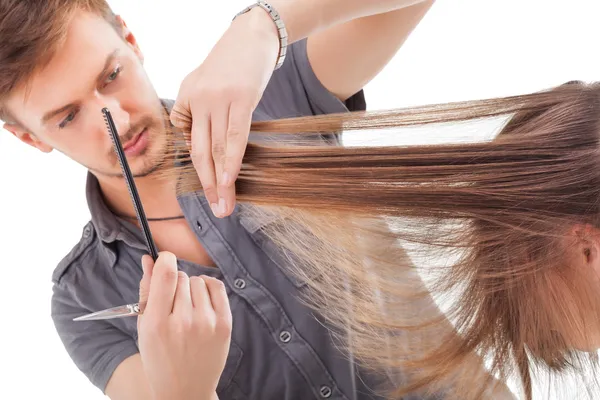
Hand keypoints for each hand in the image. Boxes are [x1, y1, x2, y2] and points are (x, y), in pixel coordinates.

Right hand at [137, 252, 231, 399]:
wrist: (186, 389)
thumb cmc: (160, 359)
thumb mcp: (144, 328)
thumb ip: (146, 291)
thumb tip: (148, 259)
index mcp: (158, 324)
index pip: (166, 275)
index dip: (165, 260)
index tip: (164, 260)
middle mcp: (184, 322)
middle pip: (181, 278)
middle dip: (175, 282)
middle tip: (172, 301)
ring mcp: (207, 323)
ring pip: (198, 281)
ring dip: (191, 288)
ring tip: (186, 307)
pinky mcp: (225, 324)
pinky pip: (217, 287)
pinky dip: (208, 287)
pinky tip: (201, 299)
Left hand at [170, 8, 279, 217]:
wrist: (252, 35)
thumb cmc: (232, 63)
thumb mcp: (206, 85)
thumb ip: (202, 113)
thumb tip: (209, 146)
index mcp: (186, 99)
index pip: (190, 142)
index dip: (203, 171)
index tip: (214, 193)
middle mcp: (197, 100)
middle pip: (200, 152)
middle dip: (207, 186)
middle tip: (217, 211)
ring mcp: (217, 99)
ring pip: (216, 149)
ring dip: (220, 182)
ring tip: (225, 206)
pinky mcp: (240, 98)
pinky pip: (235, 136)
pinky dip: (232, 161)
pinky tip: (230, 180)